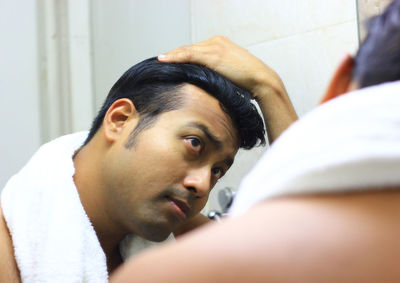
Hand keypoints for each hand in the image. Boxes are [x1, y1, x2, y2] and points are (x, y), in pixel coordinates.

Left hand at [158, 36, 283, 101]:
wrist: (260, 79)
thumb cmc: (247, 80)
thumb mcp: (229, 73)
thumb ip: (216, 72)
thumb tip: (204, 81)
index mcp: (220, 44)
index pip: (195, 49)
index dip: (182, 56)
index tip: (171, 62)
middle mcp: (216, 42)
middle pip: (189, 48)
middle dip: (175, 55)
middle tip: (162, 62)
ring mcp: (215, 47)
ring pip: (187, 50)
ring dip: (172, 56)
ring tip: (160, 60)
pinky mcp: (214, 55)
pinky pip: (190, 55)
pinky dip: (176, 57)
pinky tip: (165, 59)